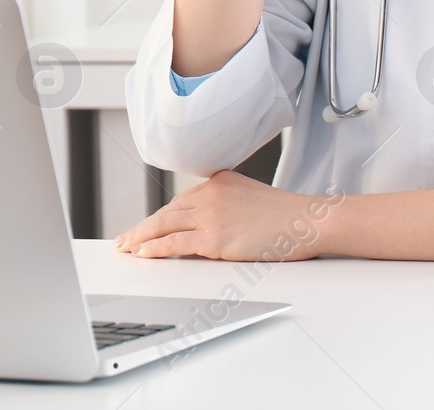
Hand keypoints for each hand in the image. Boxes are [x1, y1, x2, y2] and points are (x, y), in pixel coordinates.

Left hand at [113, 170, 338, 261]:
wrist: (309, 221)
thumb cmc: (288, 216)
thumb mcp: (251, 198)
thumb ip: (225, 206)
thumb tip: (201, 230)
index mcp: (220, 181)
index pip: (180, 201)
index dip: (159, 217)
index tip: (144, 227)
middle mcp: (212, 193)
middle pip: (167, 212)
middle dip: (142, 228)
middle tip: (124, 240)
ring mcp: (212, 215)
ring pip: (165, 226)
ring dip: (142, 238)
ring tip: (127, 248)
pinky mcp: (215, 237)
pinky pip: (175, 244)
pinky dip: (156, 248)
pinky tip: (144, 253)